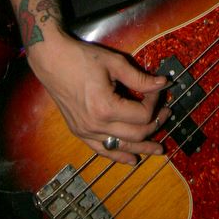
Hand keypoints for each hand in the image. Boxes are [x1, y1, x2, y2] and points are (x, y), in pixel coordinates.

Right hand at [27, 32, 169, 164]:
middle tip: (166, 114)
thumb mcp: (115, 63)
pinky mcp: (79, 131)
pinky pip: (102, 149)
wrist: (52, 60)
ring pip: (121, 147)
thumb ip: (140, 78)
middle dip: (155, 124)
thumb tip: (162, 84)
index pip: (142, 115)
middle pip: (135, 134)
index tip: (157, 90)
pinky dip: (118, 156)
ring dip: (141, 147)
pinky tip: (131, 159)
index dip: (155, 103)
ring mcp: (85, 131)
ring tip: (158, 149)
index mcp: (105, 108)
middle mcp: (95, 125)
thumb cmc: (82, 58)